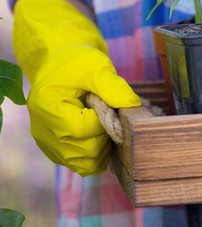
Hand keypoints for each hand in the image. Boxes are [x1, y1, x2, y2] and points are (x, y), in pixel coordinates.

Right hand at [12, 0, 140, 175]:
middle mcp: (42, 129)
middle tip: (110, 115)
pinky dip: (95, 155)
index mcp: (47, 106)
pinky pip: (79, 164)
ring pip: (83, 164)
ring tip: (105, 125)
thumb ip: (113, 87)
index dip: (104, 121)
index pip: (82, 129)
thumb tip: (133, 107)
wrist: (60, 63)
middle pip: (84, 151)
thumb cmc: (77, 62)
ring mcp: (47, 142)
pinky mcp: (55, 149)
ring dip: (103, 149)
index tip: (110, 106)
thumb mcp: (96, 66)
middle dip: (106, 135)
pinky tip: (101, 134)